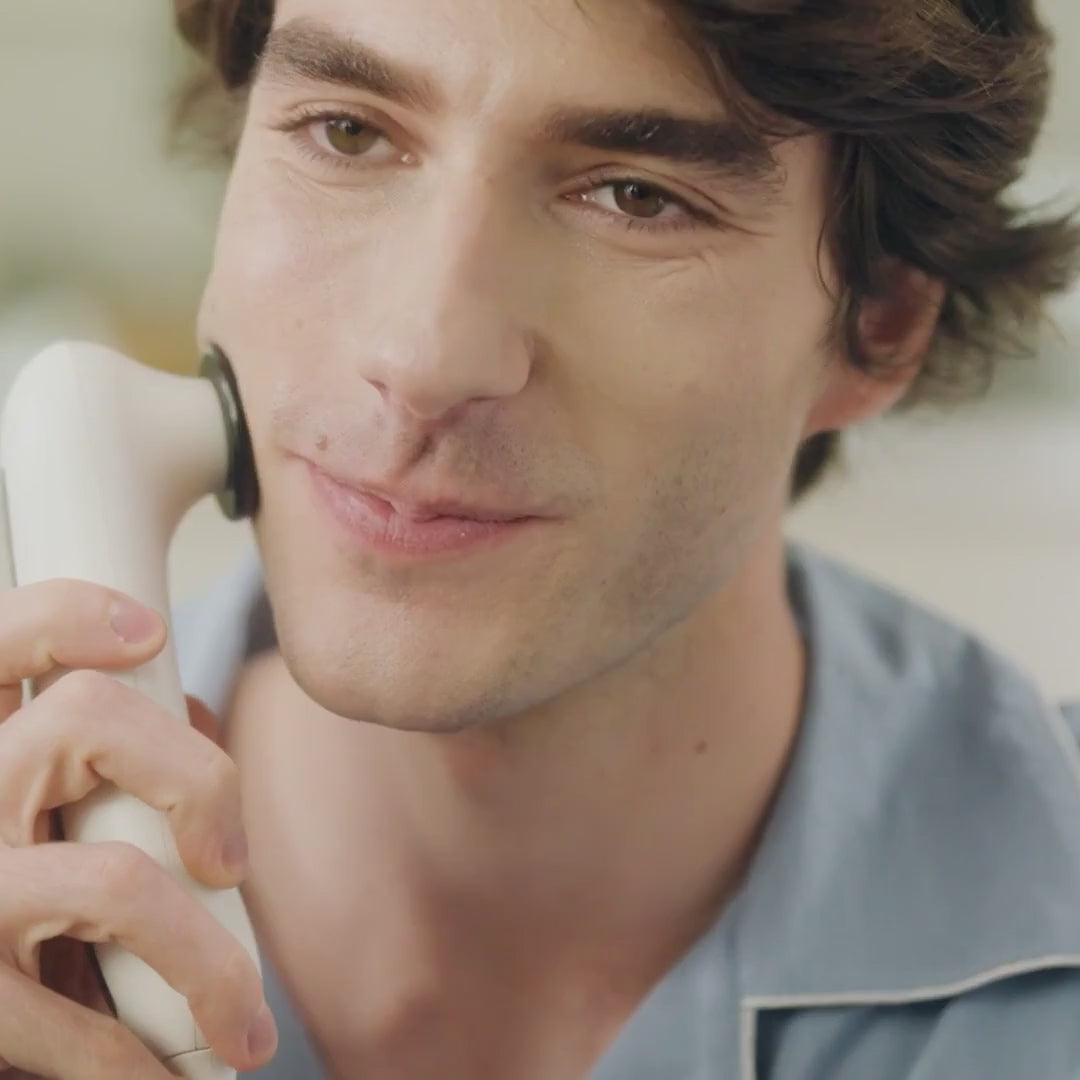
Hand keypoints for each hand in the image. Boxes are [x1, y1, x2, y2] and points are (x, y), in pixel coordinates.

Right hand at [0, 580, 277, 1077]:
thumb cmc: (10, 899)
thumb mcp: (30, 811)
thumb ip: (98, 762)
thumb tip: (192, 721)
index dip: (67, 614)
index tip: (147, 633)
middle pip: (88, 721)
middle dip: (199, 781)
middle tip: (229, 863)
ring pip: (115, 881)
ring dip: (208, 964)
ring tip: (246, 1023)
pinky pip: (70, 1021)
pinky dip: (137, 1063)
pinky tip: (168, 1079)